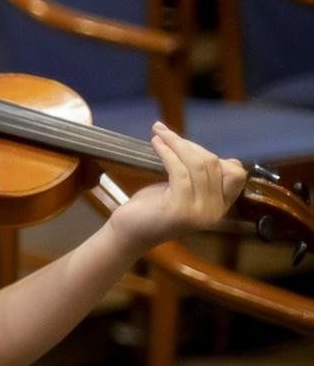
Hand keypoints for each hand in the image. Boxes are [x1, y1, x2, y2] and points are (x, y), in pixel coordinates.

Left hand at [107, 122, 246, 250]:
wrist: (130, 232)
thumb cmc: (154, 208)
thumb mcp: (183, 190)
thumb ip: (201, 177)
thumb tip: (218, 156)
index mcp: (221, 206)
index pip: (236, 175)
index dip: (215, 156)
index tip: (189, 147)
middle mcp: (216, 210)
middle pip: (214, 164)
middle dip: (189, 145)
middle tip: (166, 134)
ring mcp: (200, 212)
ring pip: (198, 165)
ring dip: (177, 144)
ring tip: (159, 133)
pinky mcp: (181, 209)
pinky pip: (180, 171)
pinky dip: (168, 153)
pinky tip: (157, 144)